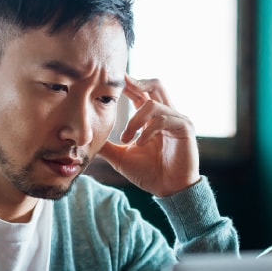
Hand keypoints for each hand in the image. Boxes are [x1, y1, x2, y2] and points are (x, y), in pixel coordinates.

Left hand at [98, 76, 199, 196]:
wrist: (167, 190)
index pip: (141, 93)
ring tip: (126, 139)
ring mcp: (177, 120)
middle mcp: (166, 114)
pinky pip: (163, 119)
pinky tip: (140, 143)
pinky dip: (147, 130)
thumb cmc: (149, 173)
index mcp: (152, 118)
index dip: (129, 84)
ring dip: (134, 121)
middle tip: (121, 85)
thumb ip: (107, 145)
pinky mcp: (185, 128)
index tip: (113, 79)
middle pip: (155, 84)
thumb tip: (86, 141)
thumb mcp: (121, 157)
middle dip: (137, 82)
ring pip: (152, 104)